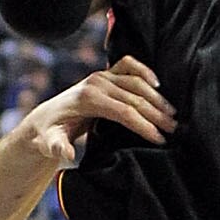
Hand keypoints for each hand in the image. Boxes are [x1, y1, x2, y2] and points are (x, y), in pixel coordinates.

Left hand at [11, 55, 174, 170]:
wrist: (45, 119)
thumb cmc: (50, 134)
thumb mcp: (50, 144)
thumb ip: (58, 148)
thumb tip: (68, 153)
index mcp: (88, 98)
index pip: (124, 111)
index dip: (144, 125)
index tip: (160, 139)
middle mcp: (96, 82)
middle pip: (135, 97)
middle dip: (157, 114)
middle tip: (175, 129)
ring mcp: (101, 75)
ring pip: (136, 82)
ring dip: (157, 97)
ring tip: (173, 114)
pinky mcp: (105, 74)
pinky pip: (129, 65)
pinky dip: (145, 71)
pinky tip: (158, 84)